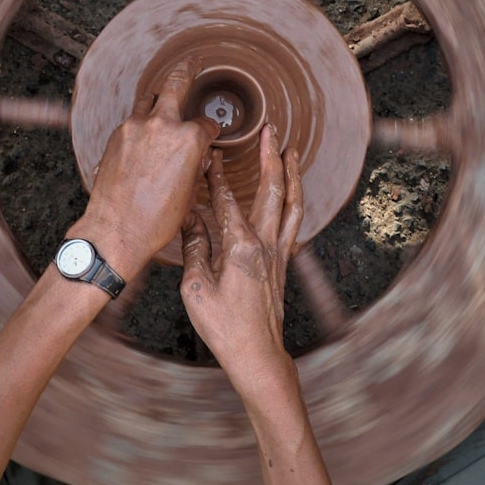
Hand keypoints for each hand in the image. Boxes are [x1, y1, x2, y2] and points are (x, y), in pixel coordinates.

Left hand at [70, 57, 219, 278]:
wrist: (117, 230)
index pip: (206, 123)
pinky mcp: (116, 135)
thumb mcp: (190, 192)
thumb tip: (198, 155)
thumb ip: (195, 163)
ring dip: (158, 101)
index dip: (211, 130)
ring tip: (162, 104)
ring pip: (149, 100)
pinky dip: (141, 124)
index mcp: (189, 139)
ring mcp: (136, 127)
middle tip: (194, 62)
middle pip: (176, 82)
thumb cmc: (157, 219)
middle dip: (188, 69)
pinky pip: (133, 121)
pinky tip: (144, 138)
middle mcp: (162, 125)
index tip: (210, 134)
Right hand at [180, 124, 302, 393]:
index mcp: (241, 246)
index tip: (210, 154)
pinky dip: (294, 200)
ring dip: (291, 174)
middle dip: (271, 156)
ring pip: (292, 203)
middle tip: (271, 130)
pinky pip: (293, 221)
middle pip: (272, 190)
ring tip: (291, 151)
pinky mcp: (283, 262)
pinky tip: (290, 193)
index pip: (228, 200)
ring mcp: (278, 252)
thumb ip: (194, 247)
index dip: (217, 176)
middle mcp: (266, 243)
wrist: (257, 354)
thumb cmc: (224, 326)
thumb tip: (190, 218)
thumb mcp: (195, 287)